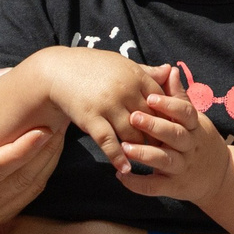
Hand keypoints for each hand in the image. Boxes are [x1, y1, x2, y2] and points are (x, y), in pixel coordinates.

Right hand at [0, 66, 62, 230]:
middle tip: (60, 119)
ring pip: (29, 189)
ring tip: (59, 129)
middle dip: (44, 151)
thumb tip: (7, 74)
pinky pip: (30, 195)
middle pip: (17, 180)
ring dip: (49, 159)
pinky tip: (49, 147)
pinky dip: (44, 170)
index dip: (21, 150)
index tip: (44, 128)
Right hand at [40, 51, 165, 174]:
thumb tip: (171, 71)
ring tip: (149, 163)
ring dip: (141, 150)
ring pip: (132, 134)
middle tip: (169, 153)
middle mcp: (125, 91)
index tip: (176, 131)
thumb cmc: (94, 67)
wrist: (58, 70)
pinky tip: (125, 169)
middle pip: (150, 120)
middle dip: (159, 137)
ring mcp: (107, 105)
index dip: (169, 117)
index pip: (161, 101)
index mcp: (135, 76)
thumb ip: (147, 72)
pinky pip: (108, 141)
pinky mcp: (91, 118)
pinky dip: (118, 157)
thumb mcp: (122, 65)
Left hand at [119, 65, 231, 201]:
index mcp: (195, 127)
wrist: (218, 177)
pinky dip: (138, 183)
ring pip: (165, 160)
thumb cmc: (198, 140)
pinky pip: (155, 187)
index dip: (169, 105)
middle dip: (155, 126)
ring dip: (144, 154)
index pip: (186, 113)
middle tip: (133, 117)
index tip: (149, 97)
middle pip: (175, 135)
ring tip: (124, 147)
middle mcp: (190, 147)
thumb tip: (171, 70)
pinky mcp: (174, 187)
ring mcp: (183, 168)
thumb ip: (179, 97)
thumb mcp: (194, 119)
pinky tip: (121, 176)